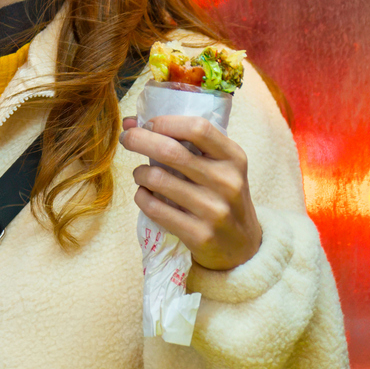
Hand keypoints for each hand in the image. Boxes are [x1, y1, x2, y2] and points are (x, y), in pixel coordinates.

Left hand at [120, 115, 262, 270]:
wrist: (242, 247)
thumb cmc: (222, 196)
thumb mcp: (219, 167)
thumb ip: (185, 143)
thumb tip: (132, 121)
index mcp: (234, 158)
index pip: (198, 128)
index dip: (166, 122)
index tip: (148, 123)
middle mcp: (227, 182)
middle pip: (171, 151)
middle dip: (139, 139)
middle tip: (126, 138)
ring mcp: (214, 210)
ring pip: (157, 180)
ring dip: (139, 173)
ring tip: (140, 174)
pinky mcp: (200, 235)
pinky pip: (155, 208)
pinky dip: (141, 197)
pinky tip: (144, 194)